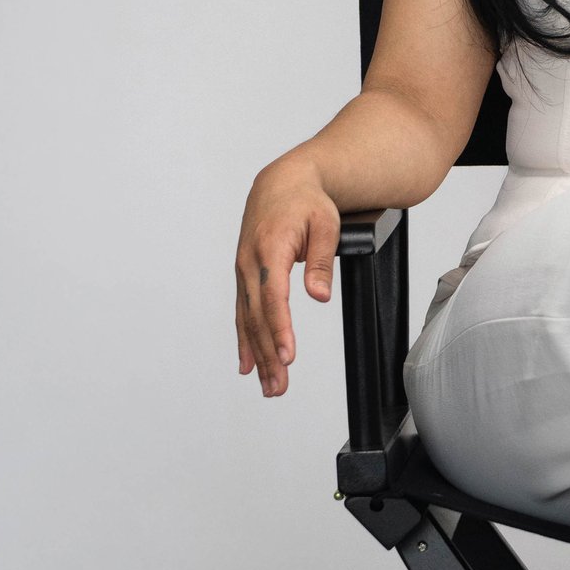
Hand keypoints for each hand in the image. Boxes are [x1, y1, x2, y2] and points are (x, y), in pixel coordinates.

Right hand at [234, 150, 341, 396]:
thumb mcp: (325, 225)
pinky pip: (243, 312)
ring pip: (248, 319)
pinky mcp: (244, 276)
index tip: (287, 355)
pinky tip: (248, 364)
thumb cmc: (306, 202)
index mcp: (269, 248)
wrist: (282, 183)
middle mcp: (250, 262)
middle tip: (278, 386)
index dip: (279, 329)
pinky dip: (245, 339)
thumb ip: (320, 261)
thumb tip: (319, 295)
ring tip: (268, 385)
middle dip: (268, 354)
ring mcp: (243, 270)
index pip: (274, 297)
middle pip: (257, 316)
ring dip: (257, 354)